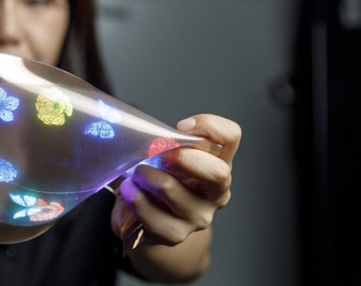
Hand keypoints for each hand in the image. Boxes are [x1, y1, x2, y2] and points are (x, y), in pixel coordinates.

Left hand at [111, 113, 240, 245]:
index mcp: (219, 164)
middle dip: (182, 158)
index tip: (181, 126)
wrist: (146, 219)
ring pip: (168, 187)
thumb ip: (170, 140)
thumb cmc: (159, 177)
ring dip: (144, 175)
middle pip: (217, 172)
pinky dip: (133, 196)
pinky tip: (129, 190)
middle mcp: (216, 192)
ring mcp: (198, 216)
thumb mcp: (169, 154)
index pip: (231, 136)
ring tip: (136, 174)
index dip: (208, 125)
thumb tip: (155, 135)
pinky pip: (148, 211)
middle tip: (159, 155)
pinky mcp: (175, 234)